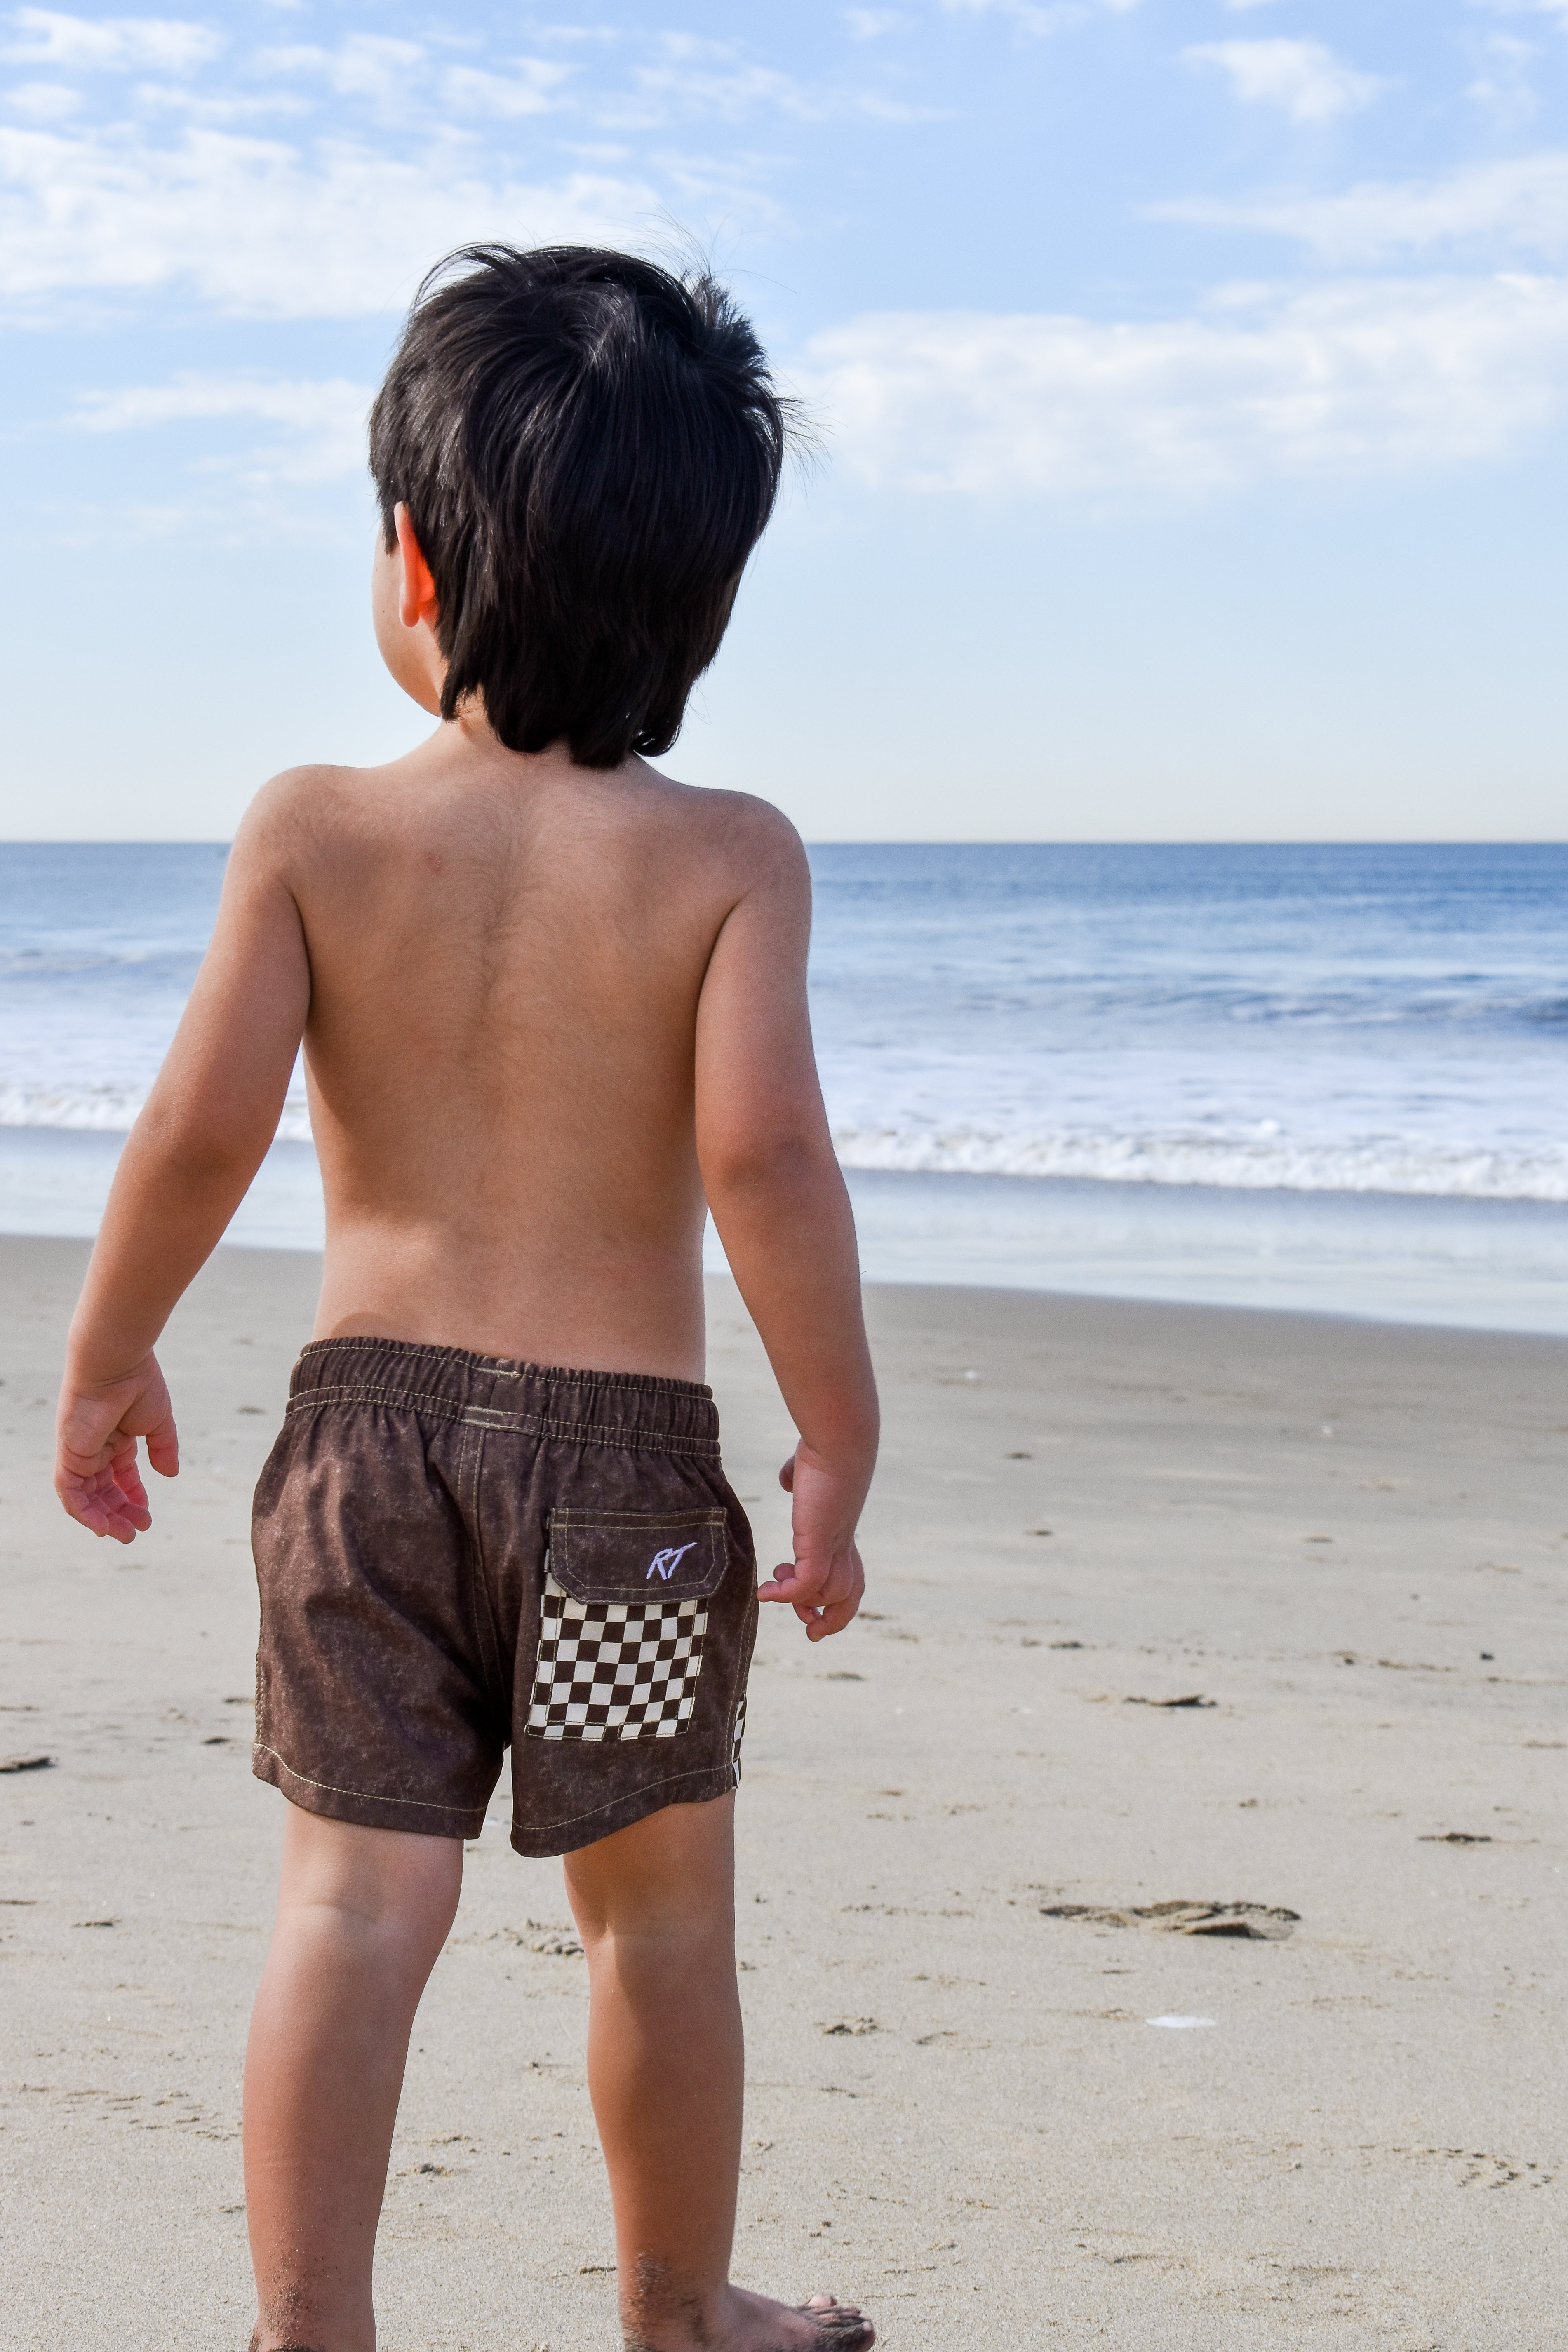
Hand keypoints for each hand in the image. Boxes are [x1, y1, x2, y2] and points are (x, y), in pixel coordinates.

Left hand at [54, 1353, 179, 1542]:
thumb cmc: (138, 1385)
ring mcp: (79, 1453)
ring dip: (103, 1519)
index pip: (120, 1474)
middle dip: (121, 1511)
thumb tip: (170, 1474)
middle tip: (139, 1529)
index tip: (147, 1513)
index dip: (133, 1494)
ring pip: (85, 1497)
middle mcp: (94, 1447)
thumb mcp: (159, 1423)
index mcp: (115, 1437)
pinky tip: (102, 1527)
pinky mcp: (68, 1456)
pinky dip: (84, 1513)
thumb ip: (163, 1449)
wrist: (116, 1364)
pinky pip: (70, 1493)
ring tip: (126, 1534)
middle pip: (103, 1490)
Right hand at [756, 1441, 866, 1640]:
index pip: (849, 1573)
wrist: (837, 1442)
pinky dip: (786, 1594)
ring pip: (830, 1592)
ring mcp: (835, 1545)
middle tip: (810, 1630)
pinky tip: (765, 1591)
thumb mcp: (804, 1469)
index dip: (835, 1595)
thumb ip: (797, 1476)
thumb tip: (787, 1479)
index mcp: (842, 1529)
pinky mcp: (820, 1544)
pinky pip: (806, 1584)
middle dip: (832, 1617)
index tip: (811, 1608)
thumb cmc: (822, 1448)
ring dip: (801, 1601)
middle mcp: (843, 1541)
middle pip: (849, 1593)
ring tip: (773, 1589)